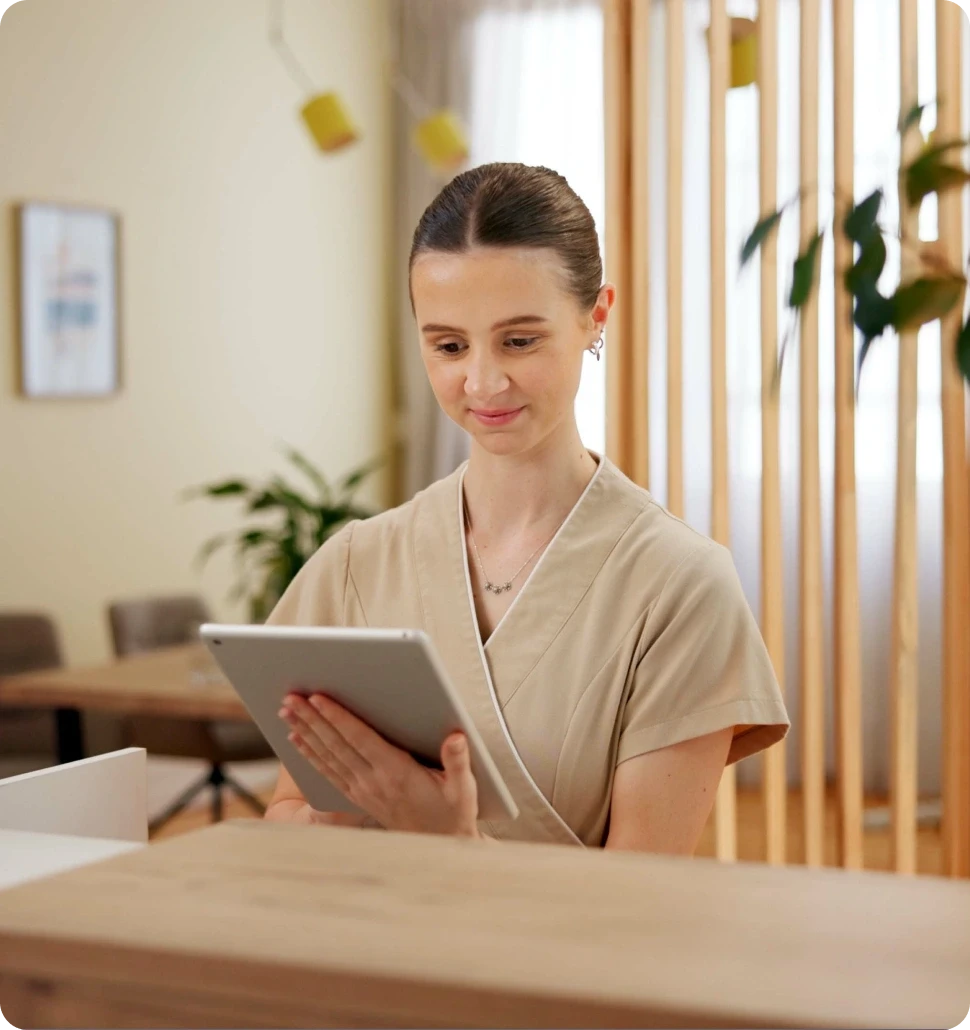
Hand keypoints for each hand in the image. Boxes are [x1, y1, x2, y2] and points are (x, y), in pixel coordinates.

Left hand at [279, 692, 479, 837]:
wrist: (440, 846)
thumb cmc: (452, 813)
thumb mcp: (463, 788)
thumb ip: (458, 760)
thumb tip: (456, 737)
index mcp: (396, 773)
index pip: (360, 739)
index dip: (338, 718)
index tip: (318, 698)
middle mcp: (373, 781)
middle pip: (336, 744)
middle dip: (311, 719)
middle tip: (290, 698)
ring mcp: (362, 790)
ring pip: (327, 756)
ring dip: (305, 732)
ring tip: (285, 712)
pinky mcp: (358, 796)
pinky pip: (328, 772)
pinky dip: (309, 754)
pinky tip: (296, 740)